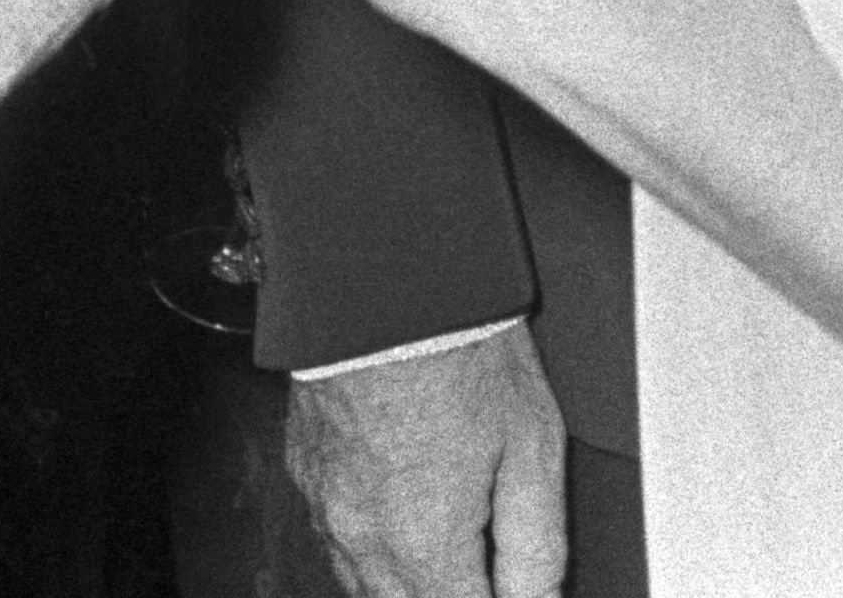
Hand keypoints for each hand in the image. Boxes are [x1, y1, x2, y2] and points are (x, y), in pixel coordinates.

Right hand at [288, 324, 570, 597]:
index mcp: (424, 545)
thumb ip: (537, 548)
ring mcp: (326, 507)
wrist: (383, 276)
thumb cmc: (459, 345)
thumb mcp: (534, 449)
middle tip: (486, 575)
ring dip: (410, 586)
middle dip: (450, 596)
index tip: (514, 590)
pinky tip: (406, 519)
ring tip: (453, 556)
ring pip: (365, 589)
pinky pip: (338, 540)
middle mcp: (364, 539)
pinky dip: (373, 548)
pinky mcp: (305, 472)